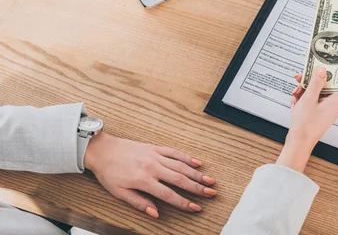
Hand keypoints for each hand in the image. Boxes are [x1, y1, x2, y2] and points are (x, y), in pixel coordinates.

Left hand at [84, 132, 215, 218]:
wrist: (102, 150)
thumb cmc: (109, 173)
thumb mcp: (119, 192)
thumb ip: (139, 203)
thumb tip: (155, 214)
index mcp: (144, 180)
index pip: (169, 194)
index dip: (184, 202)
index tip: (196, 208)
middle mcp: (153, 167)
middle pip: (180, 179)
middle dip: (198, 187)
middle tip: (211, 193)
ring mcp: (155, 156)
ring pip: (181, 166)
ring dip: (197, 173)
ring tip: (210, 180)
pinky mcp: (155, 148)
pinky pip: (174, 152)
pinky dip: (187, 157)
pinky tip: (197, 163)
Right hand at [276, 68, 337, 172]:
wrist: (298, 142)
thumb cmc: (305, 125)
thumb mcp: (309, 99)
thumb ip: (316, 83)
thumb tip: (323, 71)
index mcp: (337, 102)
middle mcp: (334, 106)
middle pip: (330, 88)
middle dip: (316, 81)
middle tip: (305, 77)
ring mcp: (325, 111)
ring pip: (319, 94)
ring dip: (307, 90)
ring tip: (296, 92)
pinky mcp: (318, 115)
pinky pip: (314, 102)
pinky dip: (305, 99)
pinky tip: (295, 101)